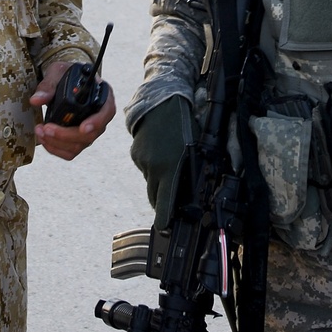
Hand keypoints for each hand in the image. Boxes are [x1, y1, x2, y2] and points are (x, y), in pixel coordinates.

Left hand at [31, 61, 115, 160]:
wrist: (66, 82)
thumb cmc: (67, 75)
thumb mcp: (58, 72)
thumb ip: (49, 85)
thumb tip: (37, 100)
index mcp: (103, 96)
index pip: (107, 112)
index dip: (96, 122)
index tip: (83, 127)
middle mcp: (100, 115)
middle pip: (90, 134)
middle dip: (66, 135)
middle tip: (46, 128)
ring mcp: (90, 130)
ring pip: (79, 146)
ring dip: (57, 143)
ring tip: (40, 131)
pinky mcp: (79, 139)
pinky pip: (70, 151)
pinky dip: (55, 148)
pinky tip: (44, 139)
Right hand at [130, 96, 197, 229]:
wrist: (162, 100)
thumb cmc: (186, 123)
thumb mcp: (196, 150)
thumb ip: (191, 173)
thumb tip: (193, 196)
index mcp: (170, 168)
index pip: (164, 205)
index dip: (164, 221)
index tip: (165, 231)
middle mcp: (154, 167)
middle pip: (154, 197)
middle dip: (162, 201)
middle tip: (171, 202)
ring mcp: (142, 160)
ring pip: (150, 180)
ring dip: (159, 180)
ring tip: (169, 165)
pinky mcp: (136, 153)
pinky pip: (145, 167)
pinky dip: (152, 166)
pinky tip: (161, 154)